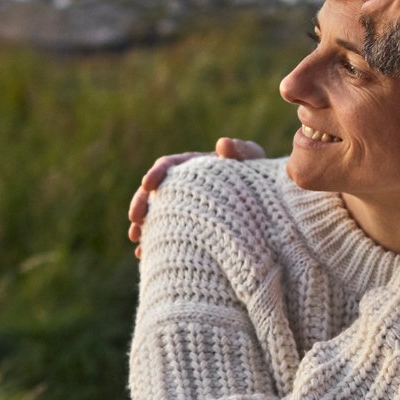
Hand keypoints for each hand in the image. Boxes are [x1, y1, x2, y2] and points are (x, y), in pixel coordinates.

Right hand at [127, 138, 265, 257]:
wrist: (265, 201)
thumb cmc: (259, 175)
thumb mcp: (253, 160)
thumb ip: (241, 151)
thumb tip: (222, 144)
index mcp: (193, 166)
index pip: (167, 166)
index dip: (155, 174)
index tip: (147, 185)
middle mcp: (183, 186)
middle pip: (154, 192)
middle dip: (141, 204)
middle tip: (134, 219)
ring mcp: (183, 207)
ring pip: (156, 214)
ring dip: (143, 225)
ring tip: (136, 239)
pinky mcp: (186, 226)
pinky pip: (165, 233)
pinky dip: (153, 243)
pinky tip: (144, 255)